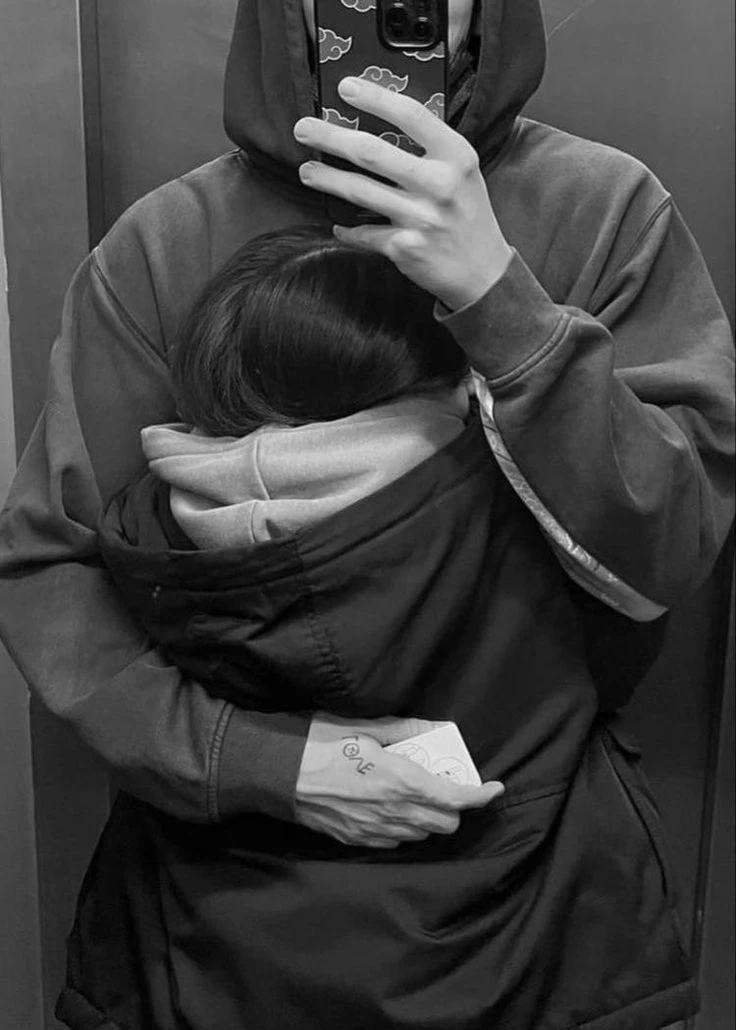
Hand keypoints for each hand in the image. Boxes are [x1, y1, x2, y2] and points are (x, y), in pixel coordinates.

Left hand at [293, 78, 512, 310]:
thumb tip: (379, 125)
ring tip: (307, 171)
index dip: (375, 98)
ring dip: (327, 179)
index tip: (345, 87)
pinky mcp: (405, 248)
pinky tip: (338, 224)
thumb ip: (431, 149)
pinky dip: (347, 230)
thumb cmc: (468, 215)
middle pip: (372, 151)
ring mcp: (420, 218)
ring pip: (360, 190)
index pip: (411, 115)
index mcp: (455, 156)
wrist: (483, 271)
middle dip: (331, 137)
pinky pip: (364, 233)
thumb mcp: (463, 172)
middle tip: (304, 129)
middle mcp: (439, 184)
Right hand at [295, 713, 504, 848]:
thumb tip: (435, 727)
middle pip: (446, 823)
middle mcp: (392, 812)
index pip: (456, 798)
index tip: (495, 787)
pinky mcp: (356, 840)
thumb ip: (404, 729)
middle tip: (442, 781)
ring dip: (429, 816)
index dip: (481, 795)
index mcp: (399, 780)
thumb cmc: (316, 742)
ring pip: (423, 834)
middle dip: (453, 805)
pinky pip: (396, 840)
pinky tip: (390, 805)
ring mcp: (374, 830)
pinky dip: (404, 825)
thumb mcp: (362, 726)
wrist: (274, 773)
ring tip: (415, 792)